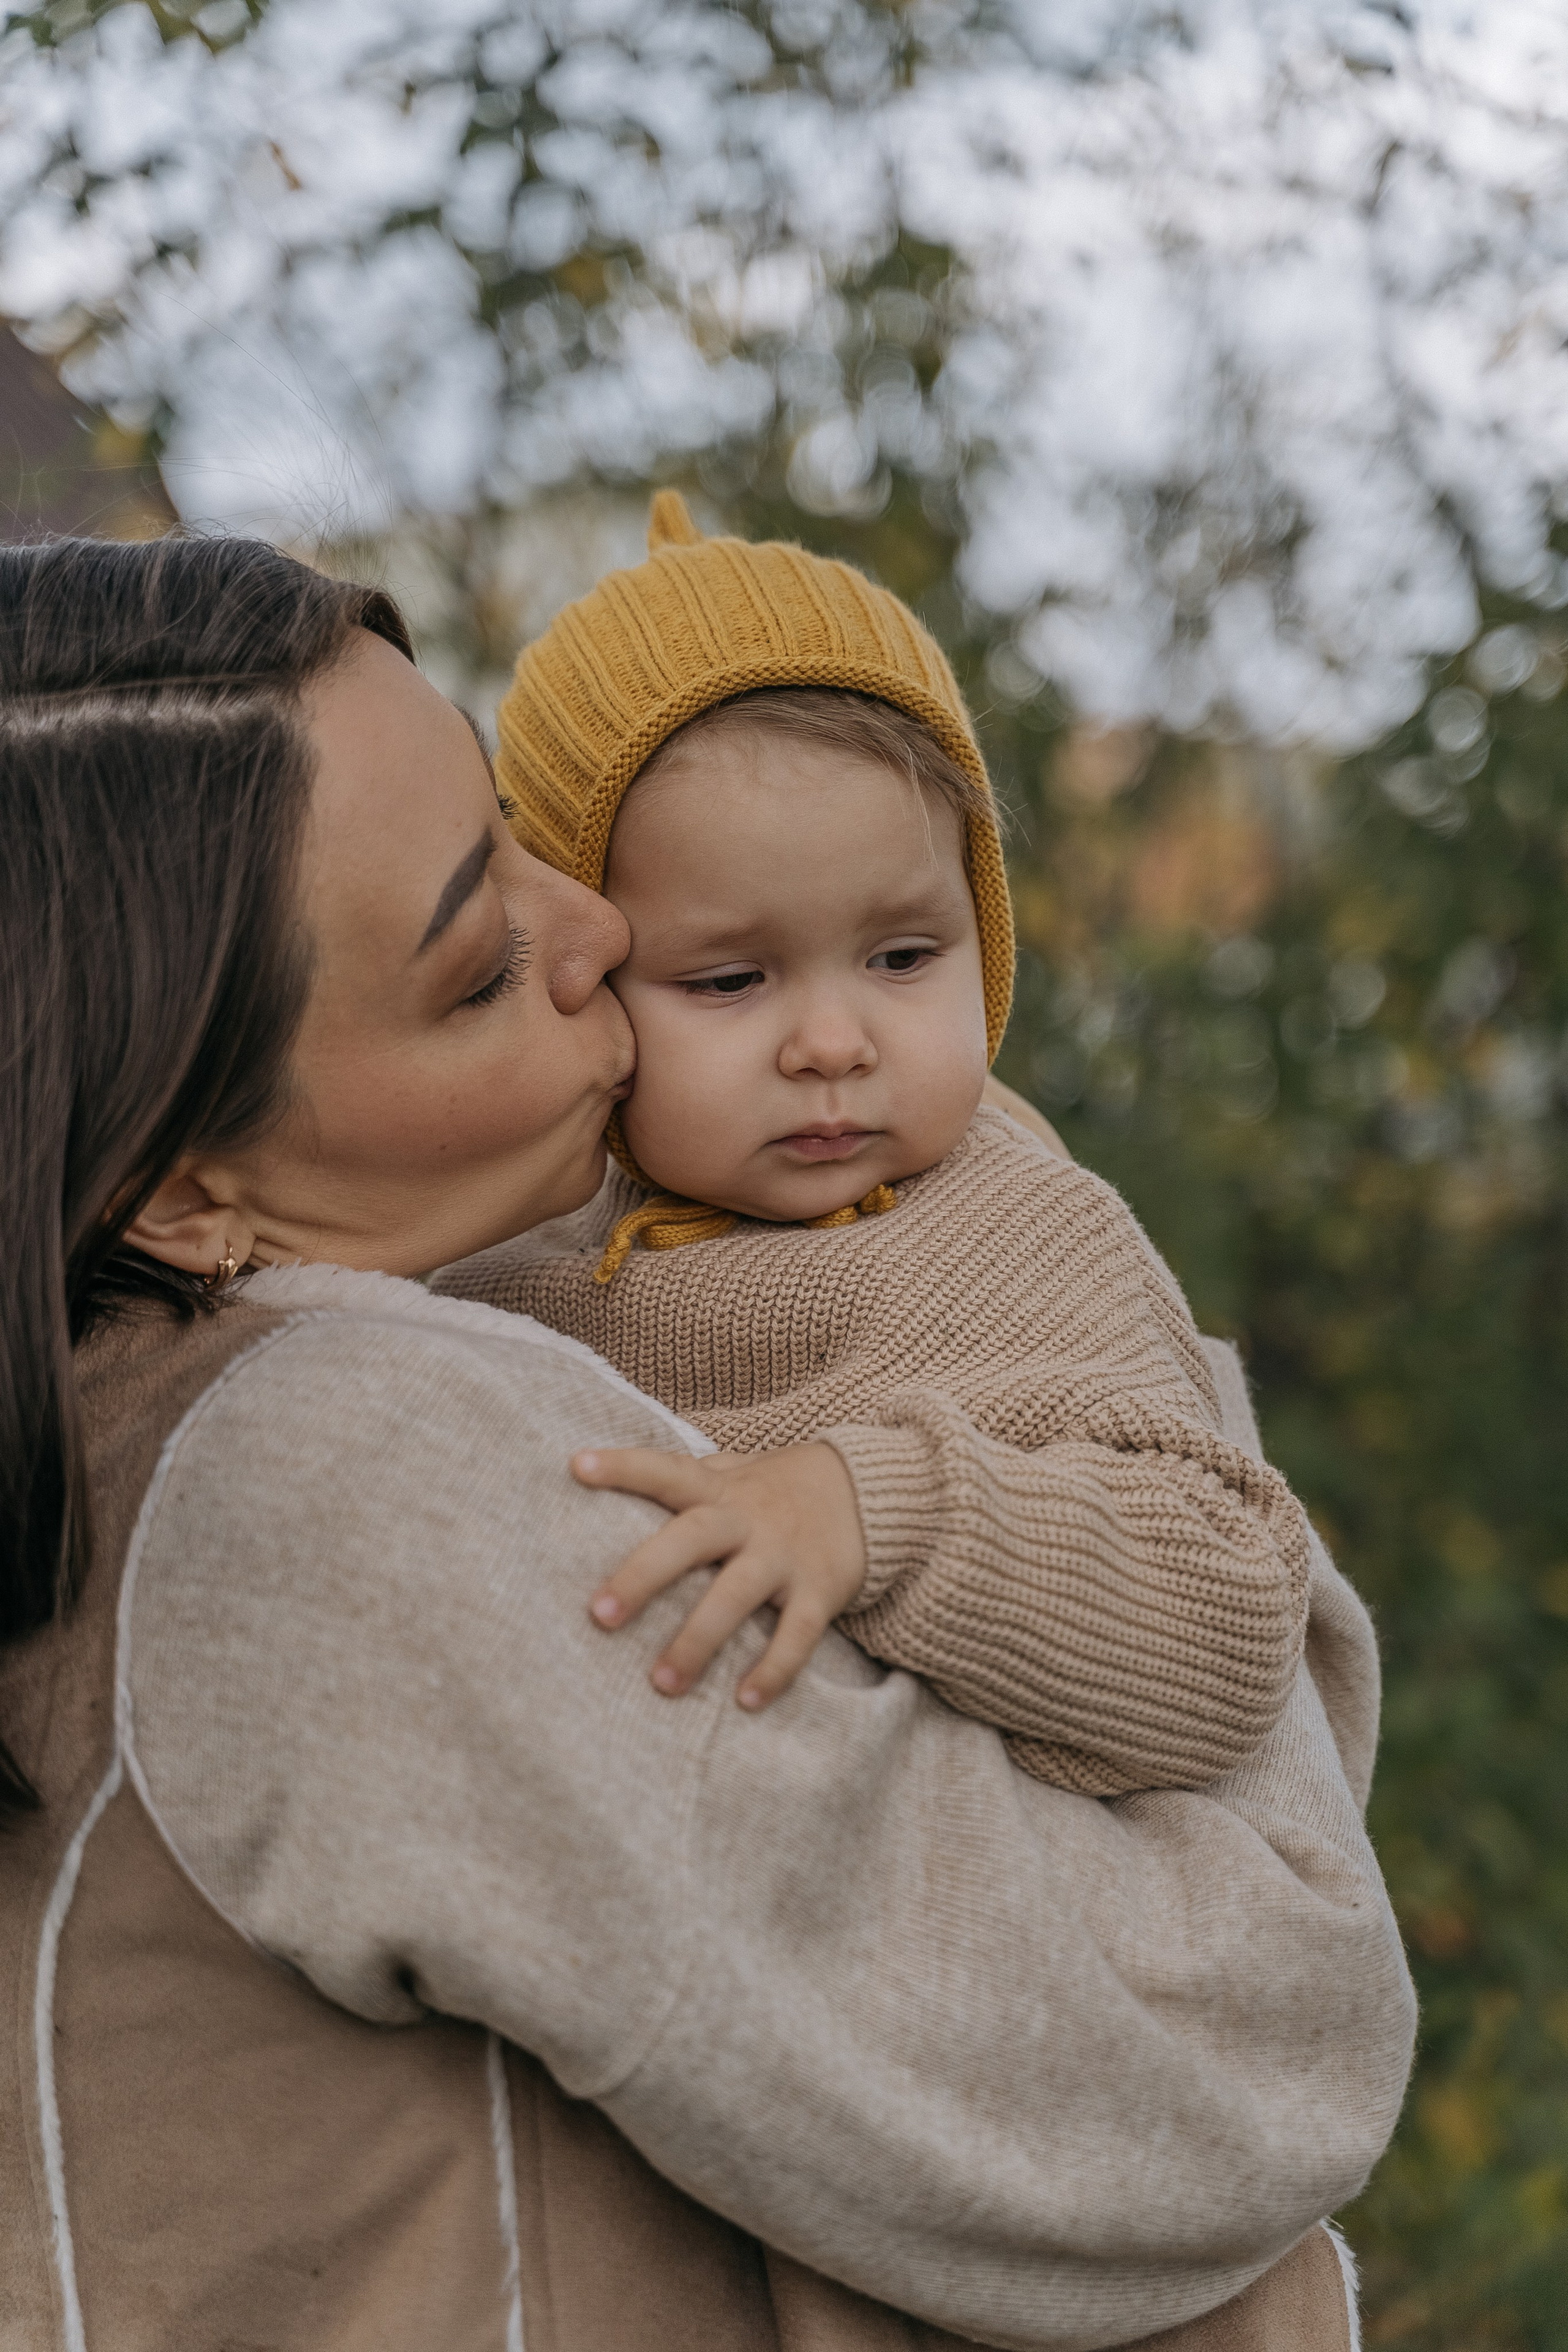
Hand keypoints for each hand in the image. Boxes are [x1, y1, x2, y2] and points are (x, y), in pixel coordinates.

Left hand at [571, 1443, 866, 1710]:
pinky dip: (774, 1670)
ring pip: (736, 1597)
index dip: (624, 1467)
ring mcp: (785, 1556)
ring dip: (697, 1641)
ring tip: (663, 1683)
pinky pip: (797, 1636)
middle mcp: (748, 1519)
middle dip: (644, 1575)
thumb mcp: (736, 1473)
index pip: (667, 1471)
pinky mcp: (820, 1590)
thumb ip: (687, 1479)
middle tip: (599, 1614)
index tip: (578, 1467)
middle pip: (691, 1540)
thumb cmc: (777, 1490)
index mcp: (719, 1489)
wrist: (873, 1491)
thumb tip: (612, 1481)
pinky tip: (745, 1701)